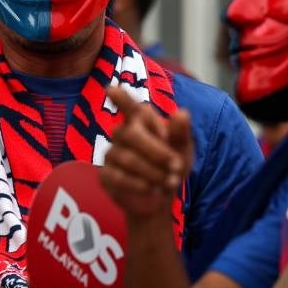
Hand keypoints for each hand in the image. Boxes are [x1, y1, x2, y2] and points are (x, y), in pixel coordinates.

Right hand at [100, 85, 193, 219]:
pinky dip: (139, 184)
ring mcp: (111, 154)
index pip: (129, 106)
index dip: (121, 99)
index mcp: (140, 121)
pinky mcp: (105, 175)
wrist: (160, 197)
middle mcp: (122, 133)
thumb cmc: (171, 166)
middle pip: (131, 134)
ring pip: (127, 158)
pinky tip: (152, 189)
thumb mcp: (182, 149)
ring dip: (153, 172)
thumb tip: (182, 113)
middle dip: (157, 152)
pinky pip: (118, 177)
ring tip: (169, 182)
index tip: (111, 90)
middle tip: (176, 167)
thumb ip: (181, 132)